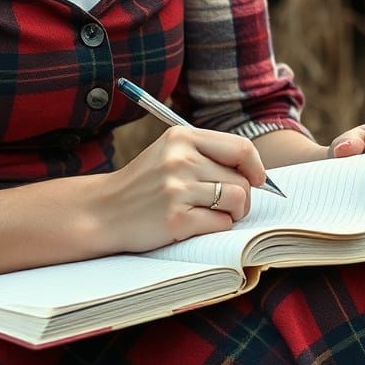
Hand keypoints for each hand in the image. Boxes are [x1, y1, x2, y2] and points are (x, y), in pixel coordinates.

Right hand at [99, 126, 264, 252]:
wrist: (105, 210)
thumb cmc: (146, 184)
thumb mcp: (170, 153)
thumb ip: (208, 154)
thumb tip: (258, 174)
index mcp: (181, 136)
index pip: (241, 148)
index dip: (256, 167)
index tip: (256, 180)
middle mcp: (180, 158)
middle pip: (242, 179)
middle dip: (241, 197)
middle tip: (223, 205)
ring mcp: (177, 188)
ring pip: (237, 201)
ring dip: (232, 213)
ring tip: (210, 214)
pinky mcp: (176, 218)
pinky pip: (221, 224)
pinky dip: (215, 229)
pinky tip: (194, 224)